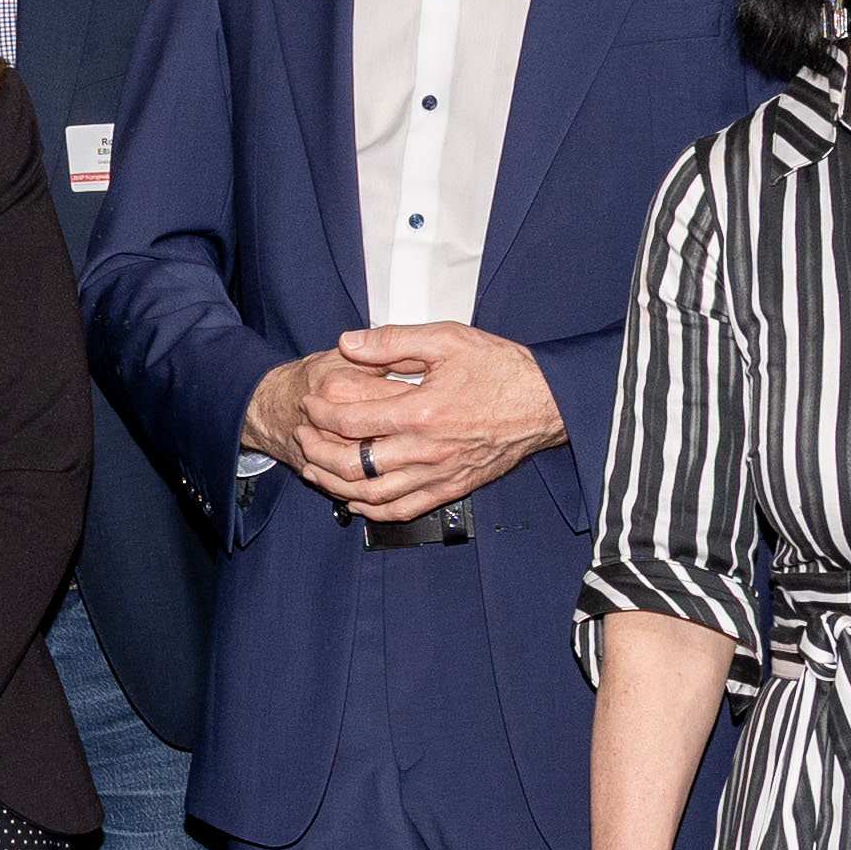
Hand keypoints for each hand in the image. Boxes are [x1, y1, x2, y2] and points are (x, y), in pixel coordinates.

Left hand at [244, 323, 564, 520]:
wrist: (548, 402)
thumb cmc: (501, 368)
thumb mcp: (448, 339)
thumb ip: (394, 341)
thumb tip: (349, 343)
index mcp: (422, 411)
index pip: (352, 420)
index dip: (321, 413)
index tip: (309, 404)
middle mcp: (427, 449)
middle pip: (352, 464)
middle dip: (317, 452)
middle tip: (302, 437)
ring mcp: (439, 474)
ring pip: (372, 494)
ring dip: (335, 485)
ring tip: (315, 469)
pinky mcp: (452, 488)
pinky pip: (403, 510)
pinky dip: (372, 510)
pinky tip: (354, 500)